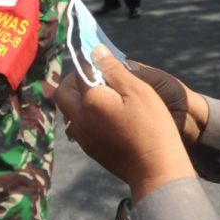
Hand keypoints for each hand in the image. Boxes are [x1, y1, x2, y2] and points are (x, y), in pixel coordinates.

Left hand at [55, 47, 193, 201]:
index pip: (80, 72)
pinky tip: (106, 115)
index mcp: (89, 101)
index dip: (89, 61)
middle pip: (63, 92)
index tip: (100, 58)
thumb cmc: (151, 126)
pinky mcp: (90, 149)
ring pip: (69, 110)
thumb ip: (113, 70)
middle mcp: (79, 119)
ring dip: (78, 98)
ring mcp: (83, 136)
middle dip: (75, 80)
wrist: (156, 169)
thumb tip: (94, 50)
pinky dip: (85, 114)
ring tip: (103, 95)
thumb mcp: (137, 91)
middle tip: (97, 76)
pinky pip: (78, 125)